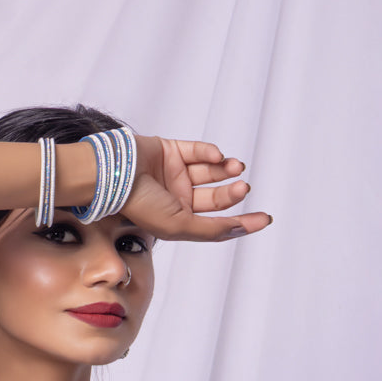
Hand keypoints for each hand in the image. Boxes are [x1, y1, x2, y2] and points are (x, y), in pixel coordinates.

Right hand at [125, 135, 271, 242]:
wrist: (116, 175)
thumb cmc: (140, 205)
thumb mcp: (179, 226)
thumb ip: (210, 230)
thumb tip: (239, 229)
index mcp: (179, 221)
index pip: (216, 224)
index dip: (242, 223)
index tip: (265, 218)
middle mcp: (178, 200)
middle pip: (215, 198)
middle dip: (232, 193)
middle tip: (243, 187)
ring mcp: (174, 175)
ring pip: (209, 172)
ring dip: (226, 169)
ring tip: (235, 167)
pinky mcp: (170, 151)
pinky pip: (197, 150)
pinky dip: (209, 152)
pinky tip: (217, 155)